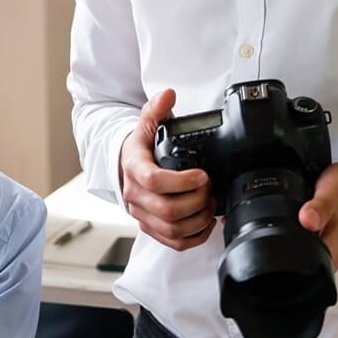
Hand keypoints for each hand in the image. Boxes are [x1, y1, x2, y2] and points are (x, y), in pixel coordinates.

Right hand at [119, 89, 215, 250]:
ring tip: (211, 204)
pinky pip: (173, 242)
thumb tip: (168, 95)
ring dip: (198, 219)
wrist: (126, 167)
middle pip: (167, 210)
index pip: (154, 181)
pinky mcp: (150, 228)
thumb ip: (157, 109)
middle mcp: (135, 195)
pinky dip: (194, 237)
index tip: (201, 174)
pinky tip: (205, 223)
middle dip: (196, 201)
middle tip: (210, 189)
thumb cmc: (140, 148)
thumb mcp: (146, 124)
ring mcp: (142, 214)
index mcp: (134, 168)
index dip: (182, 182)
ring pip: (172, 229)